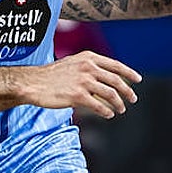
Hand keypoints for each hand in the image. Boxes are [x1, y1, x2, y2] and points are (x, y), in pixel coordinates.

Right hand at [23, 50, 141, 118]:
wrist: (33, 83)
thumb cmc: (50, 75)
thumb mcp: (72, 63)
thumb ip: (89, 66)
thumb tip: (105, 77)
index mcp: (88, 58)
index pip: (115, 65)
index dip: (129, 73)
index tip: (138, 80)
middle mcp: (88, 68)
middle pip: (116, 81)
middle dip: (127, 92)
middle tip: (132, 99)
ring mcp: (83, 82)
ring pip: (110, 94)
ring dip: (119, 104)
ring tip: (121, 109)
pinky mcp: (78, 96)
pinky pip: (99, 106)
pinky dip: (106, 111)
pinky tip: (108, 114)